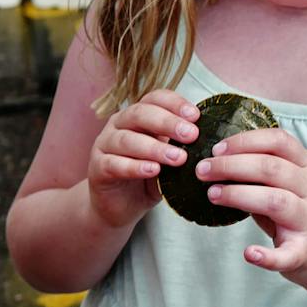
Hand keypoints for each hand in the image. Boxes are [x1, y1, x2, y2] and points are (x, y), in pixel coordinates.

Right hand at [87, 91, 200, 228]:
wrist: (119, 208)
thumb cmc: (147, 179)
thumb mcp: (168, 161)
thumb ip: (180, 148)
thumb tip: (209, 142)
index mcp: (137, 116)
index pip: (154, 99)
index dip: (174, 104)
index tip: (196, 116)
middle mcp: (118, 125)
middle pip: (140, 114)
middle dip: (167, 123)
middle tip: (191, 135)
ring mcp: (104, 145)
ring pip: (126, 139)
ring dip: (154, 148)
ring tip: (177, 158)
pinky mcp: (97, 168)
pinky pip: (114, 164)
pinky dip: (135, 167)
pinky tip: (154, 171)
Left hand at [195, 127, 306, 278]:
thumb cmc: (299, 212)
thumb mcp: (290, 184)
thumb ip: (262, 172)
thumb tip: (215, 161)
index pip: (279, 142)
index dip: (245, 141)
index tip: (216, 148)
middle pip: (272, 169)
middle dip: (232, 166)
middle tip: (202, 171)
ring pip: (276, 202)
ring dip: (239, 196)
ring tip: (212, 195)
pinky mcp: (305, 252)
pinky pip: (287, 254)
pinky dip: (267, 256)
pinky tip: (248, 253)